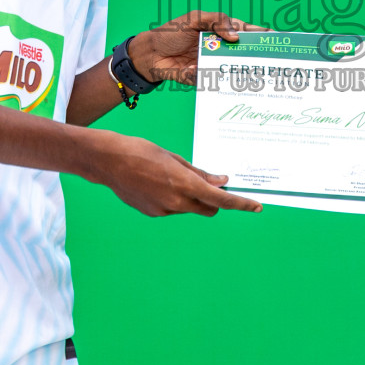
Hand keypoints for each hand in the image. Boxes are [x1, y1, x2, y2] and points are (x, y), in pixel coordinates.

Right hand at [86, 130, 262, 216]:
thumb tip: (221, 181)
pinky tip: (157, 183)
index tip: (256, 207)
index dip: (241, 204)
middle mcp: (176, 203)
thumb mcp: (174, 158)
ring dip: (190, 197)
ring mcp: (163, 211)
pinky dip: (174, 199)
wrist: (108, 161)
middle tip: (212, 184)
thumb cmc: (141, 152)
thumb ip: (200, 173)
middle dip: (214, 200)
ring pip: (189, 208)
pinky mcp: (152, 213)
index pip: (221, 200)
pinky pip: (173, 208)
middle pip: (209, 209)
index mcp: (185, 185)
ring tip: (170, 176)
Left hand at [130, 11, 259, 85]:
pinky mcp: (204, 78)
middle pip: (242, 52)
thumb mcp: (193, 19)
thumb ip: (216, 21)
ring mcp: (212, 63)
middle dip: (256, 55)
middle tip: (270, 58)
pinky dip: (213, 77)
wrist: (150, 54)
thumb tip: (235, 35)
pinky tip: (208, 73)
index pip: (244, 31)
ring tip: (253, 72)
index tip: (275, 36)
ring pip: (232, 68)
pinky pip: (214, 80)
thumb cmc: (171, 33)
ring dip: (240, 70)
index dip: (260, 34)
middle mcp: (219, 48)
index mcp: (219, 30)